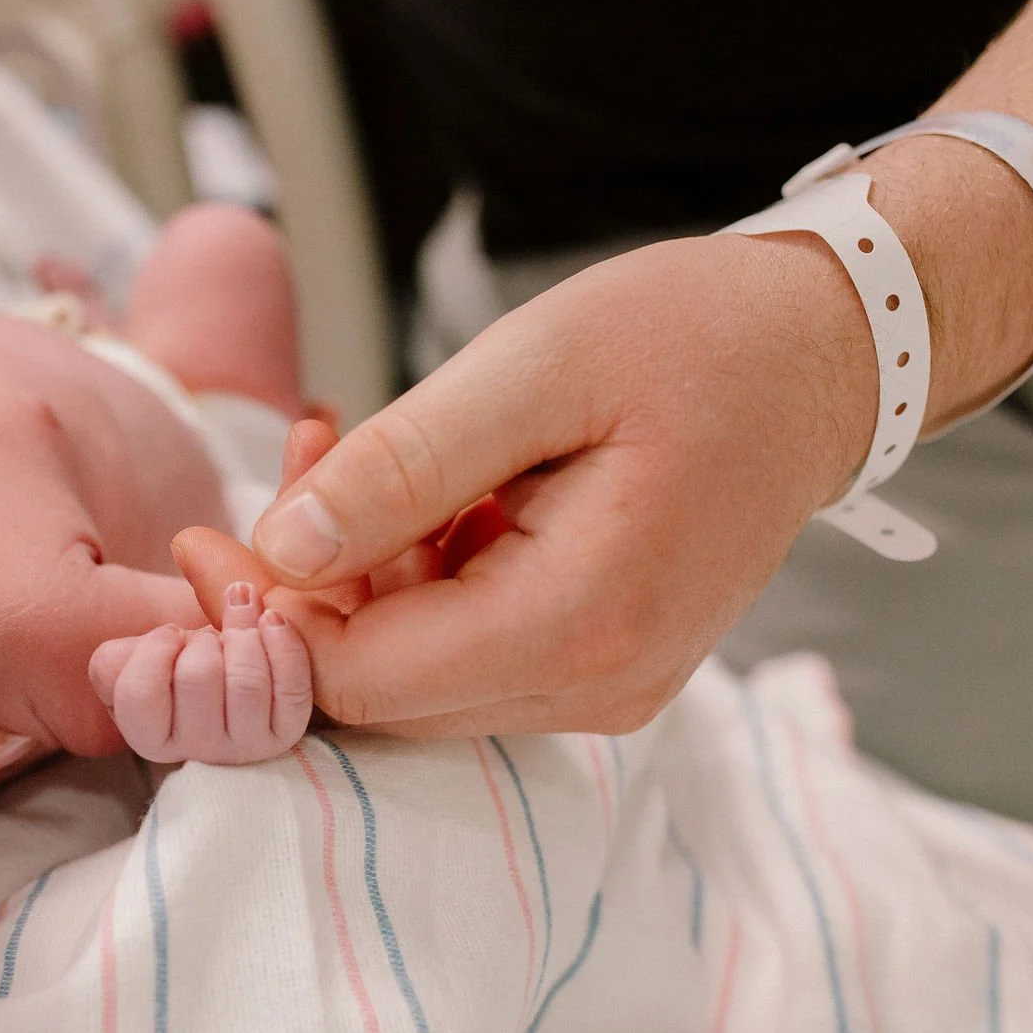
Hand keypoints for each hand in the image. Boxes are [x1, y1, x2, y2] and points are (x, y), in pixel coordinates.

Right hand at [88, 582, 313, 764]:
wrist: (224, 683)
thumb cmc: (173, 670)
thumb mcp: (130, 665)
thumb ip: (117, 658)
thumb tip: (169, 639)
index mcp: (149, 738)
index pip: (140, 693)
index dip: (154, 649)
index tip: (170, 636)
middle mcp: (198, 750)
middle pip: (197, 678)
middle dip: (202, 639)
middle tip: (206, 638)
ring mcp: (246, 746)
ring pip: (246, 682)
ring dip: (243, 635)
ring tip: (239, 625)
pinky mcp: (287, 732)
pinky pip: (292, 687)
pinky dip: (284, 643)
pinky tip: (271, 621)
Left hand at [180, 232, 877, 736]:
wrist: (822, 360)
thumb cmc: (698, 339)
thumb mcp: (536, 365)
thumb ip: (403, 465)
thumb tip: (283, 548)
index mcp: (583, 622)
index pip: (362, 679)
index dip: (267, 616)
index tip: (209, 533)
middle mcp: (598, 688)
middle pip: (380, 693)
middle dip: (309, 589)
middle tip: (300, 452)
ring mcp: (605, 690)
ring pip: (416, 678)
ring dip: (361, 580)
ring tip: (356, 448)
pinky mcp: (600, 669)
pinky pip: (467, 656)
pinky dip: (418, 583)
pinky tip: (424, 490)